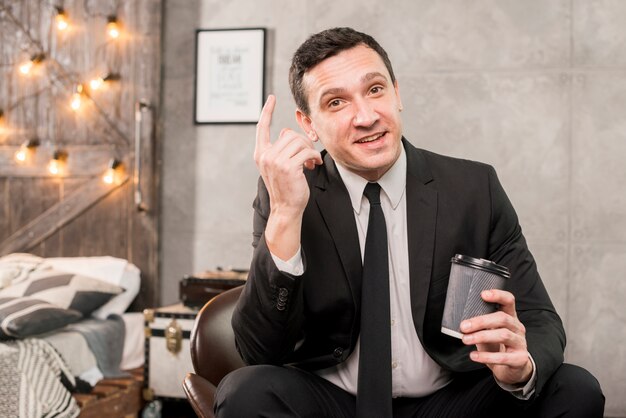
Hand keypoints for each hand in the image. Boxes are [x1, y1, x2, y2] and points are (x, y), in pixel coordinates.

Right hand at [254, 95, 322, 258]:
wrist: (286, 209)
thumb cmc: (286, 188)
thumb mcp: (281, 166)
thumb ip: (281, 148)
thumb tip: (284, 130)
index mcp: (261, 154)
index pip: (262, 127)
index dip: (267, 111)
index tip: (272, 98)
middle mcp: (265, 156)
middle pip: (289, 134)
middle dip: (303, 143)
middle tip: (309, 156)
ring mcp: (275, 161)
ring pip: (299, 142)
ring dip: (310, 150)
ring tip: (311, 162)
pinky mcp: (288, 167)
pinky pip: (307, 151)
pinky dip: (314, 156)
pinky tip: (314, 165)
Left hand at [460, 289, 532, 385]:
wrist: (512, 368)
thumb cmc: (497, 345)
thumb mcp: (489, 331)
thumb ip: (480, 324)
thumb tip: (461, 320)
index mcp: (510, 317)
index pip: (509, 301)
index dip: (498, 295)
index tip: (483, 294)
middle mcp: (518, 328)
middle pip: (502, 318)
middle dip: (481, 321)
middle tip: (464, 326)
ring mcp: (520, 343)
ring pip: (503, 335)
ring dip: (481, 336)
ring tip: (466, 339)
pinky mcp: (519, 359)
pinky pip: (503, 357)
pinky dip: (486, 356)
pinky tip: (474, 356)